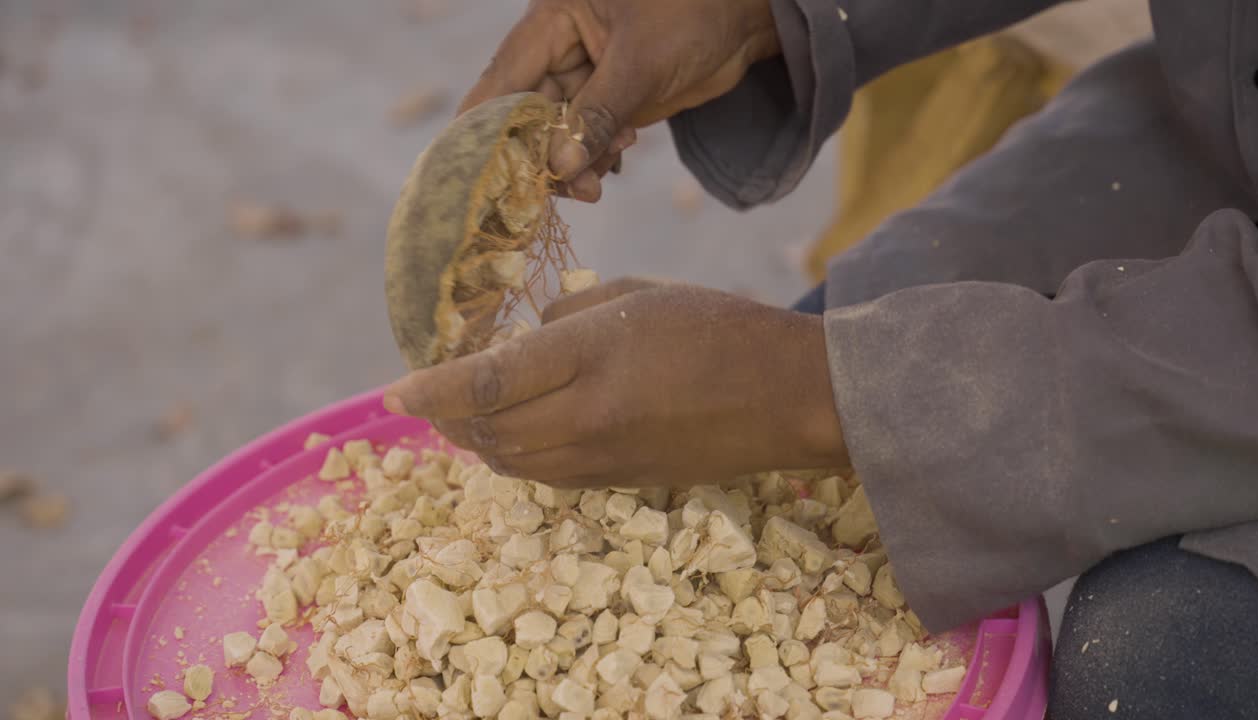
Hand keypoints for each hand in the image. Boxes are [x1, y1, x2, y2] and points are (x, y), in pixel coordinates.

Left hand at [383, 280, 847, 487]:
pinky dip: (514, 455)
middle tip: (425, 395)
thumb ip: (570, 312)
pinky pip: (545, 475)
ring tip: (460, 414)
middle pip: (488, 432)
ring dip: (476, 440)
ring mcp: (603, 459)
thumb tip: (527, 336)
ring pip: (511, 462)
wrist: (790, 399)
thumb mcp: (640, 294)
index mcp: (594, 358)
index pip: (489, 382)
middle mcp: (588, 418)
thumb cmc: (722, 328)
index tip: (392, 393)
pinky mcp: (619, 482)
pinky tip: (514, 432)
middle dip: (446, 418)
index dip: (432, 390)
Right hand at [459, 0, 780, 201]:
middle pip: (525, 113)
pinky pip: (587, 139)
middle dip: (536, 156)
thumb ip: (597, 116)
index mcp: (552, 21)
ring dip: (568, 164)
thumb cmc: (692, 12)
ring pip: (557, 133)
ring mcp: (586, 78)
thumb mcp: (640, 64)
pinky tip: (607, 169)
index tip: (474, 171)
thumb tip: (558, 169)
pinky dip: (593, 160)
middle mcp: (559, 50)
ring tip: (592, 187)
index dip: (485, 125)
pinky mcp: (612, 100)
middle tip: (551, 192)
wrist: (747, 17)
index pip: (503, 78)